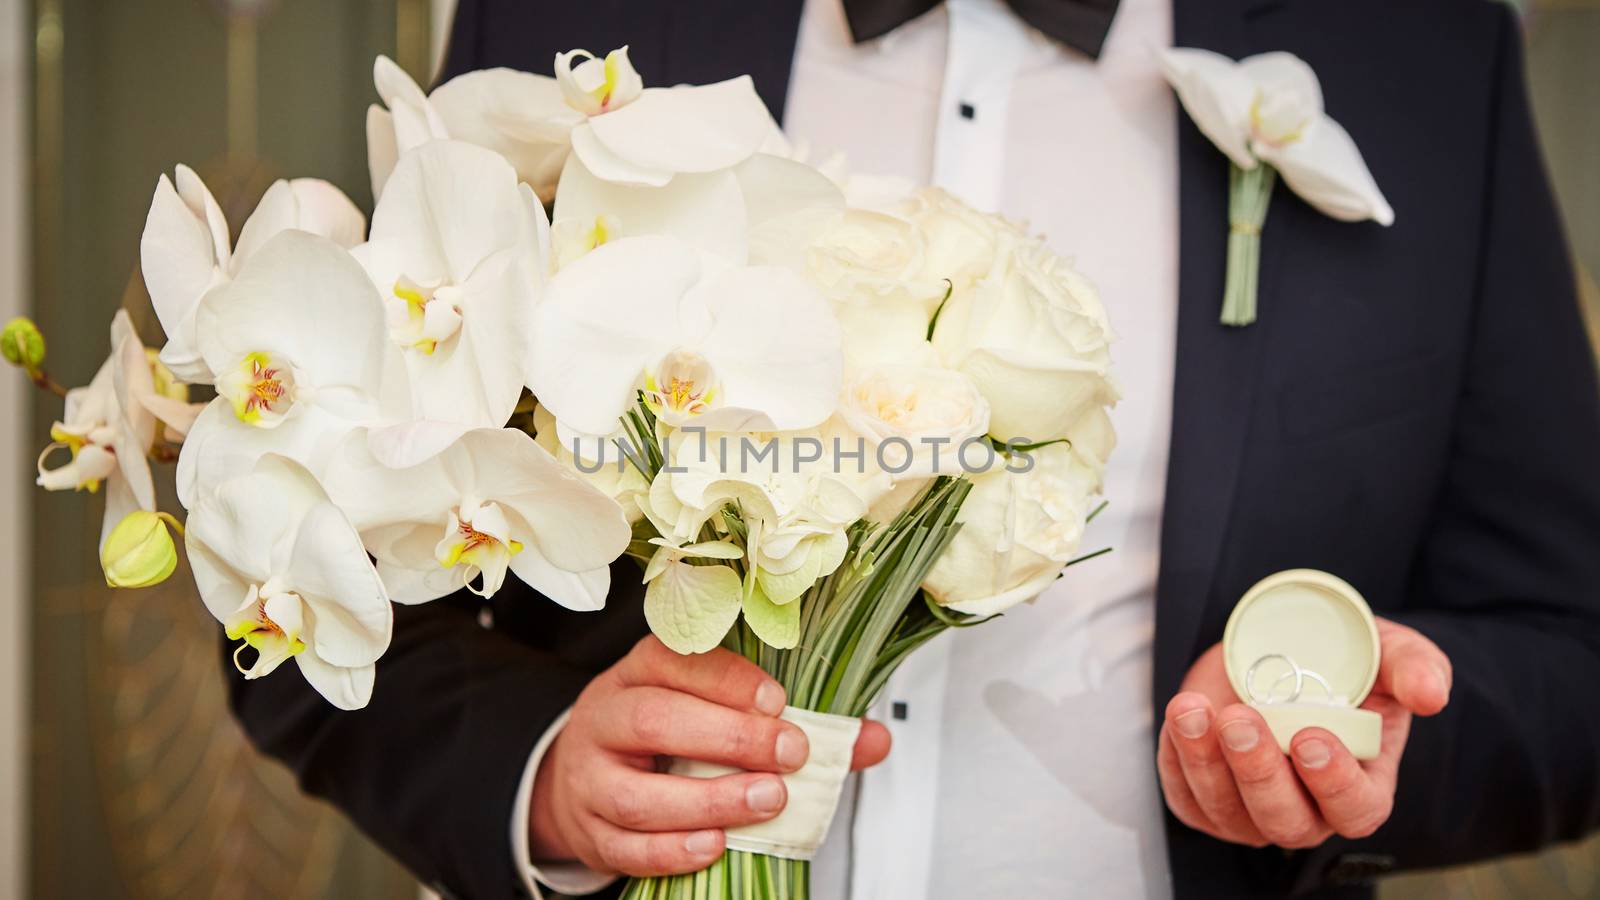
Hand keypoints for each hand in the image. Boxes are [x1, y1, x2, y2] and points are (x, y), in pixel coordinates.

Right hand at [529, 636, 892, 876]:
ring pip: (636, 793)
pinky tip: (716, 847)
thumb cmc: (664, 737)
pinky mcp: (589, 831)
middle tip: (789, 753)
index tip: (779, 701)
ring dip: (708, 800)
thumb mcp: (713, 710)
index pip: (674, 660)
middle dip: (729, 738)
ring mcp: (590, 778)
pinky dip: (673, 851)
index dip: (727, 679)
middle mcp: (606, 718)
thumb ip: (795, 724)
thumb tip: (873, 739)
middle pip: (653, 720)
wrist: (583, 776)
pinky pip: (625, 847)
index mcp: (639, 672)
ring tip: (767, 801)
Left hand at [1157, 618, 1449, 848]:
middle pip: (1285, 819)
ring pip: (1227, 810)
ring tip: (1192, 710)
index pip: (1354, 810)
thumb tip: (1432, 695)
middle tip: (1242, 721)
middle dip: (1260, 773)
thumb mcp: (1387, 652)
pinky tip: (1180, 717)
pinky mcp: (1204, 798)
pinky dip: (1176, 758)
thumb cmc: (1345, 661)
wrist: (1280, 649)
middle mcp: (1307, 810)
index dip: (1334, 783)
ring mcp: (1251, 811)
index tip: (1310, 738)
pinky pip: (1185, 795)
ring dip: (1206, 762)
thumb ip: (1414, 669)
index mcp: (1361, 786)